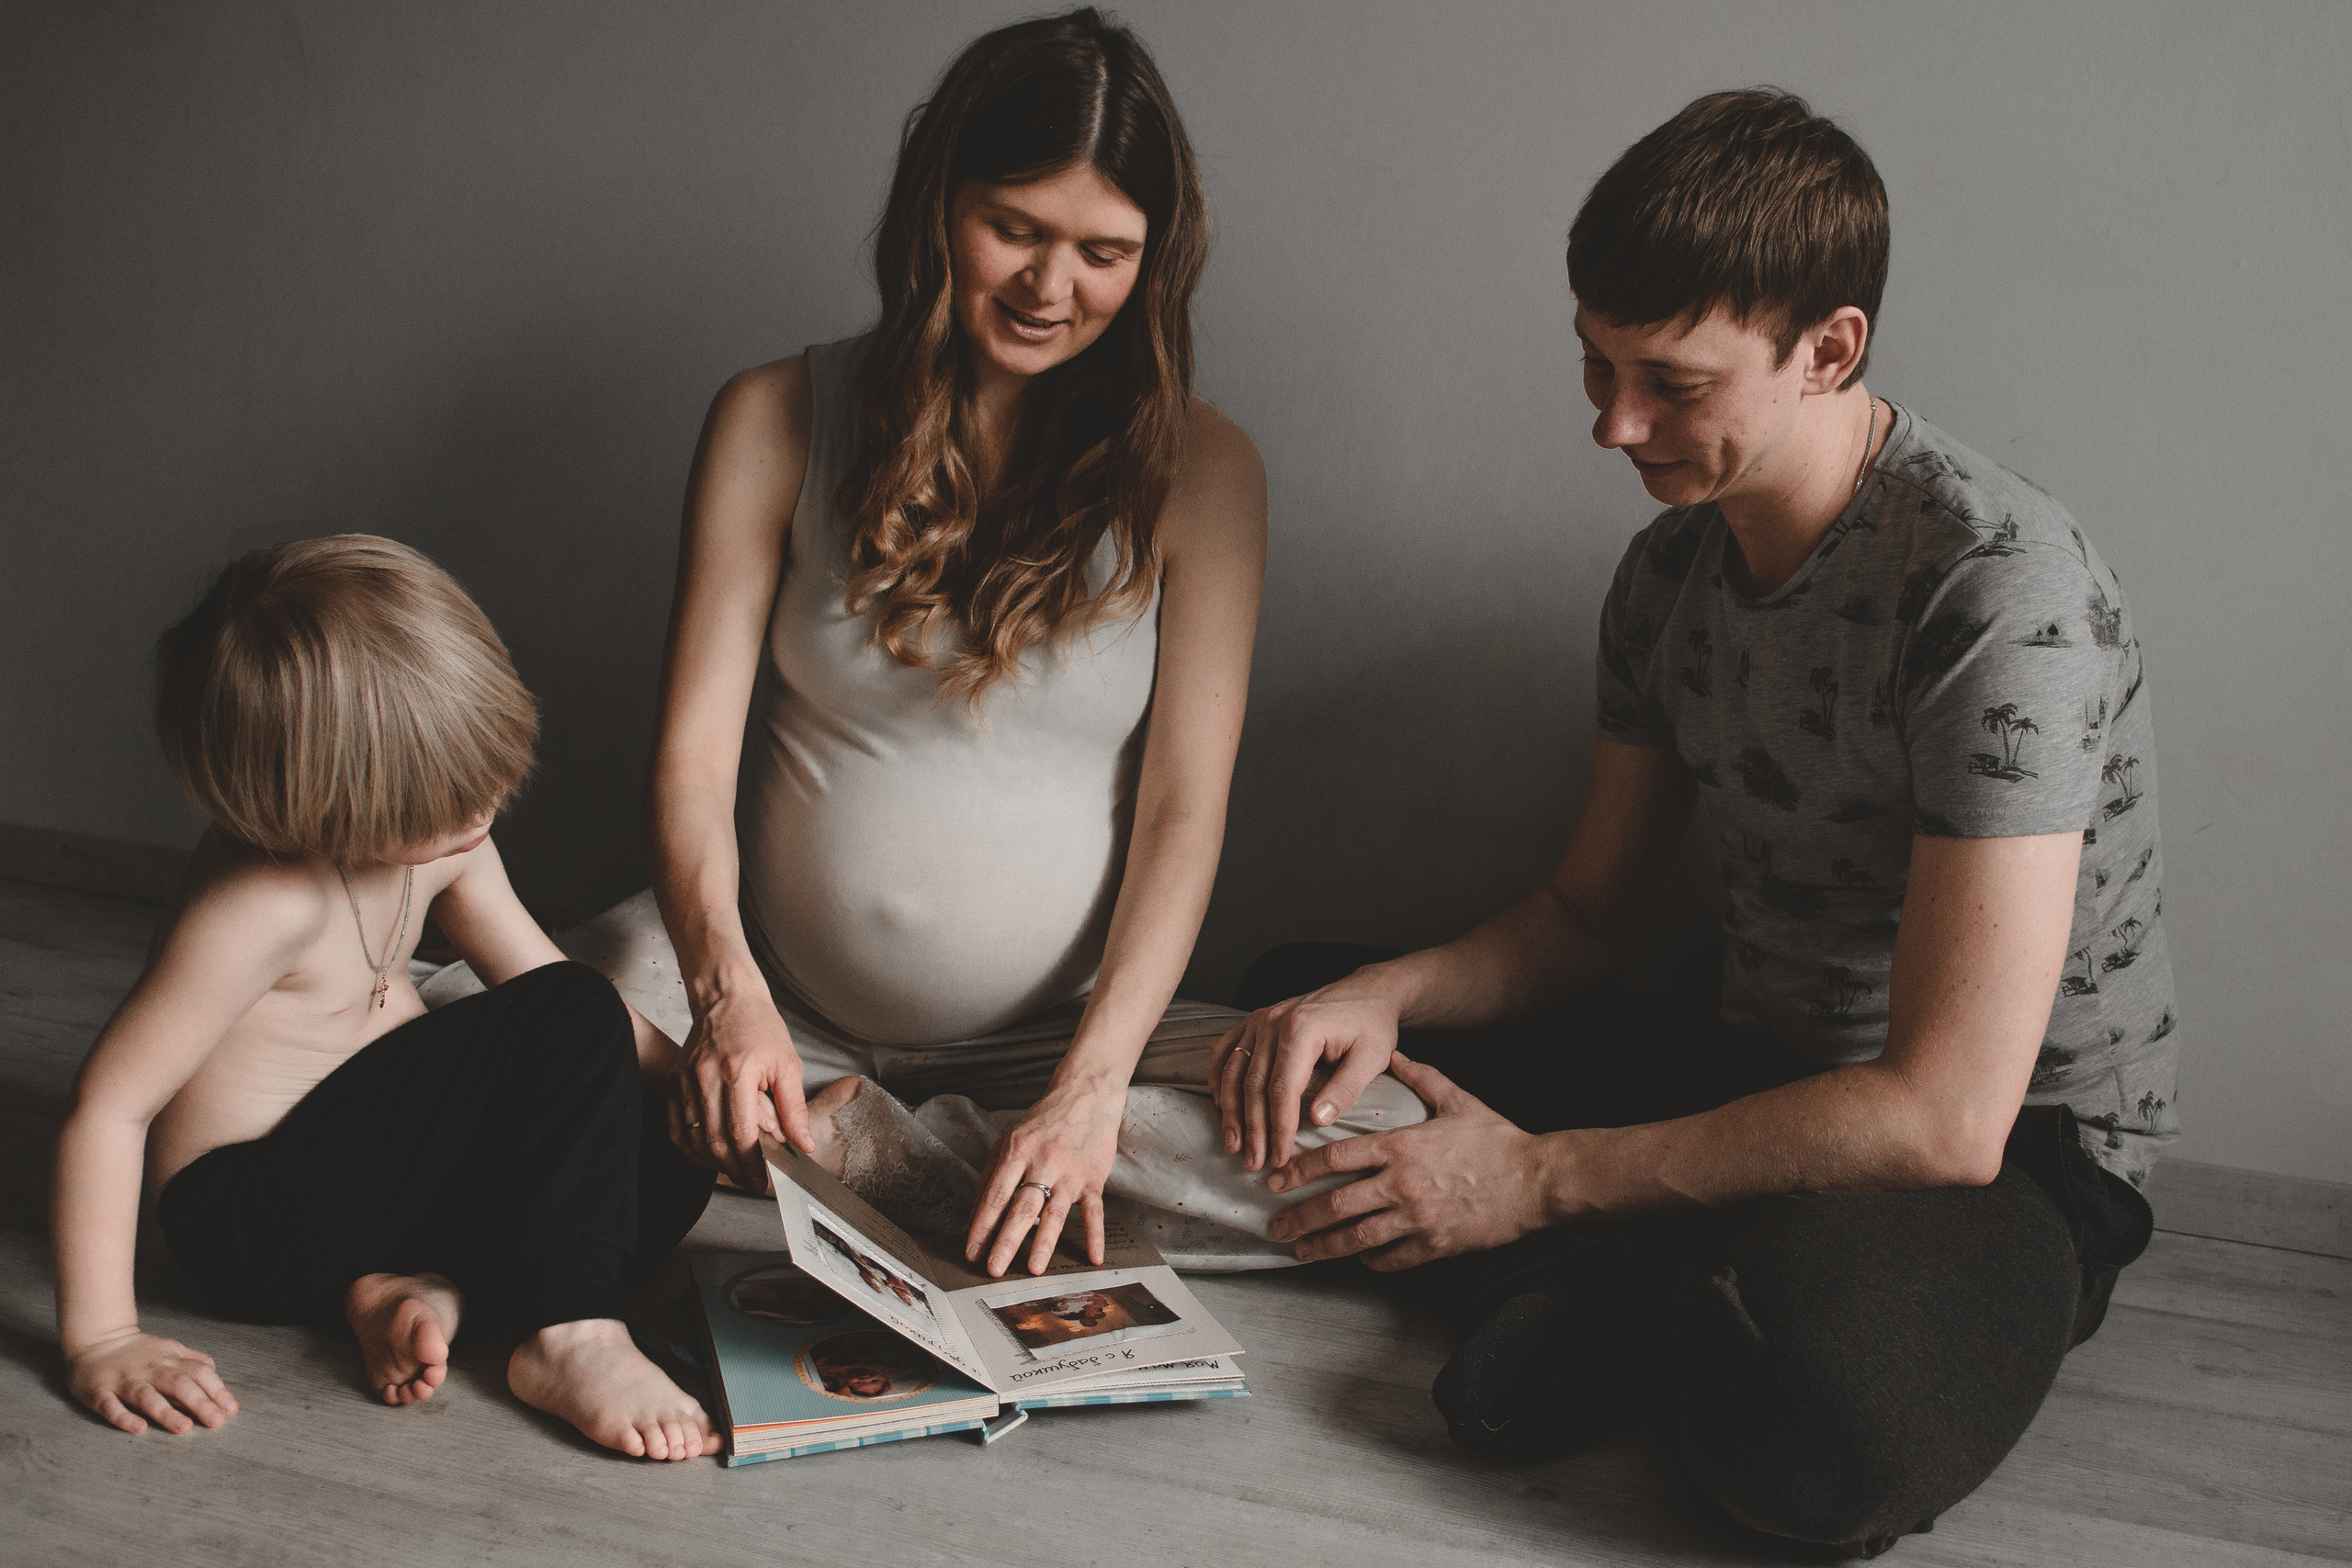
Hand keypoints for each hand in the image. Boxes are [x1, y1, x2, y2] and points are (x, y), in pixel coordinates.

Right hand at [69, 1329, 237, 1434]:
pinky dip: (124, 1418)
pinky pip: (111, 1406)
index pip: (198, 1372)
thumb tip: (213, 1370)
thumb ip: (192, 1359)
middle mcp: (149, 1369)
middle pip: (177, 1383)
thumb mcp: (168, 1348)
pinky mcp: (98, 1392)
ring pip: (146, 1396)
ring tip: (183, 1427)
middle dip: (199, 1403)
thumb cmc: (137, 1351)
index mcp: (169, 1358)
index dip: (216, 1390)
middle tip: (216, 1421)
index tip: (230, 1409)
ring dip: (165, 1412)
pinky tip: (139, 1428)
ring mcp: (123, 1381)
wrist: (96, 1340)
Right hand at [671, 987, 811, 1189]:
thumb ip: (793, 1108)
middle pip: (714, 1142)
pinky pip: (676, 1128)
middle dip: (734, 1171)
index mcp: (737, 1071)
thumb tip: (802, 1145)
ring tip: (734, 1170)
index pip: (741, 1133)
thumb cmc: (760, 1027)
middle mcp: (705, 1077)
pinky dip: (692, 1148)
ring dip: (713, 1163)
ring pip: (693, 1139)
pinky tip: (709, 1155)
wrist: (726, 998)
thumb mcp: (788, 1064)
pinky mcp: (673, 1082)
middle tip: (751, 1183)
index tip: (763, 1181)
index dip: (751, 1165)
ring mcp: (684, 1080)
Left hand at [963, 1081, 1124, 1276]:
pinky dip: (1095, 1235)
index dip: (982, 1226)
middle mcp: (1042, 1162)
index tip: (972, 1252)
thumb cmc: (1043, 1121)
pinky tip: (1093, 1257)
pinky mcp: (1093, 1178)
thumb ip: (991, 1174)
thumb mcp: (1008, 1139)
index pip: (995, 1195)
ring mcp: (1070, 1172)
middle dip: (1006, 1241)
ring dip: (1044, 1242)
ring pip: (1055, 1212)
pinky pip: (1094, 1211)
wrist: (1086, 1096)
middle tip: (995, 1269)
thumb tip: (976, 1212)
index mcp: (1017, 1152)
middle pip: (1021, 1208)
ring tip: (1035, 1268)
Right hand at [1209, 988, 1400, 1172]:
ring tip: (1234, 1146)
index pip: (1281, 1090)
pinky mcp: (1253, 1021)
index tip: (1280, 1158)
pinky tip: (1221, 1106)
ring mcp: (1258, 1020)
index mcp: (1301, 1030)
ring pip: (1232, 1072)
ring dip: (1230, 1113)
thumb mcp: (1372, 1057)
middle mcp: (1272, 1022)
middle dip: (1252, 1130)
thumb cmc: (1371, 1025)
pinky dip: (1217, 1079)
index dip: (1278, 1128)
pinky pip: (1224, 1051)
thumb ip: (1346, 1088)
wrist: (1365, 992)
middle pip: (1252, 1086)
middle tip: (1254, 1164)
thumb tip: (1318, 1120)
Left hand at [1263, 1052, 1552, 1269]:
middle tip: (1276, 1225)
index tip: (1278, 1179)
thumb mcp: (1456, 1099)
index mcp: (1402, 1146)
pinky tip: (1358, 1259)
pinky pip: (1392, 1259)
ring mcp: (1417, 1219)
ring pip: (1356, 1238)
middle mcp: (1402, 1184)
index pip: (1336, 1158)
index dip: (1300, 1170)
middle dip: (1299, 1217)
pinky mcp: (1436, 1246)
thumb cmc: (1498, 1140)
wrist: (1538, 1180)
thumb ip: (1419, 1077)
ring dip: (1323, 1247)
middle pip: (1335, 1205)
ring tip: (1301, 1252)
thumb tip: (1394, 1054)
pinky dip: (1370, 1261)